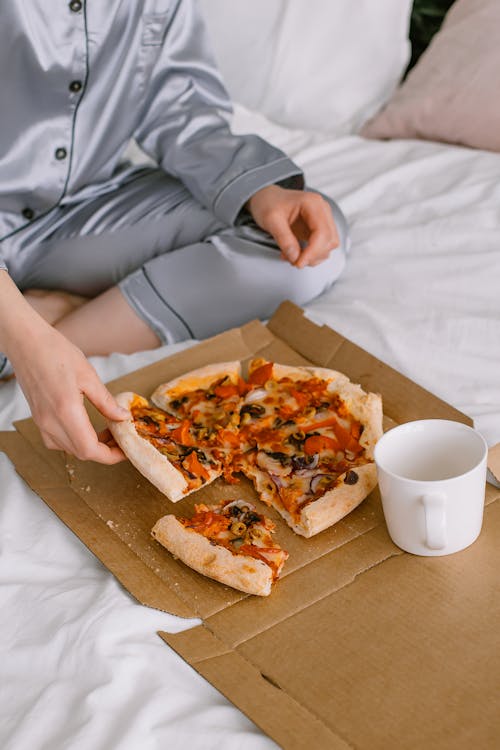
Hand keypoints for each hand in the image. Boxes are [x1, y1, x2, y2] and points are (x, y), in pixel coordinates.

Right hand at [0, 272, 127, 462]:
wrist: (27, 343)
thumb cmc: (56, 352)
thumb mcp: (89, 376)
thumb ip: (106, 402)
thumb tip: (123, 418)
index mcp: (66, 411)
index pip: (89, 450)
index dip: (110, 455)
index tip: (124, 450)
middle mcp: (50, 421)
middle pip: (80, 453)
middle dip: (103, 452)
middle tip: (120, 438)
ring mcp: (41, 421)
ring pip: (68, 449)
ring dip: (89, 447)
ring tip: (107, 432)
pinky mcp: (37, 417)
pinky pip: (56, 440)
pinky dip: (74, 441)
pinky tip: (86, 428)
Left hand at [246, 184, 338, 267]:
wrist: (267, 198)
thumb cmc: (268, 203)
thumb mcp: (270, 220)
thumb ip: (283, 238)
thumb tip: (295, 257)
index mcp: (313, 203)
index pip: (323, 233)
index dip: (313, 252)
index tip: (298, 263)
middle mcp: (322, 210)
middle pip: (330, 241)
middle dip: (312, 256)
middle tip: (292, 261)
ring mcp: (323, 220)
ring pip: (329, 246)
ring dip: (312, 257)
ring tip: (290, 256)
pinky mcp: (319, 229)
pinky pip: (322, 247)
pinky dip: (310, 255)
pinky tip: (293, 253)